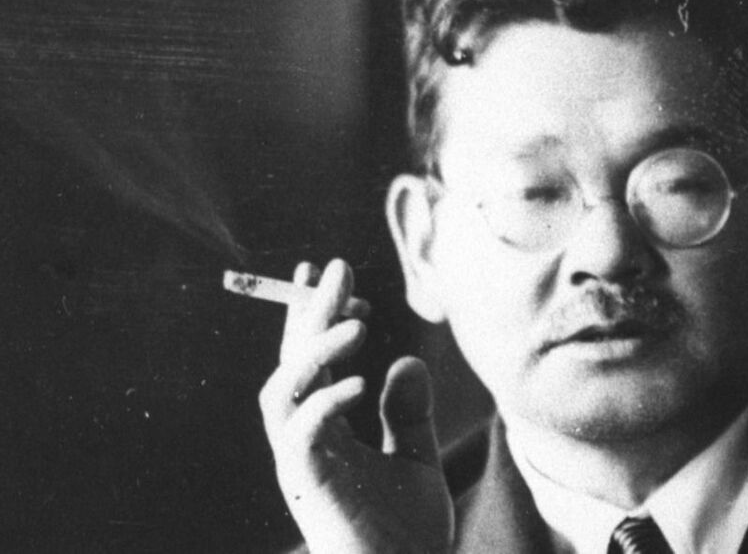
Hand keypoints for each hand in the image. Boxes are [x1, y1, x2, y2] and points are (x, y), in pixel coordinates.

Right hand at [259, 259, 452, 553]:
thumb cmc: (407, 535)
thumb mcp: (415, 459)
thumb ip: (408, 414)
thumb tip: (406, 362)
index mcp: (325, 433)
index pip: (311, 363)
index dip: (315, 318)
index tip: (332, 274)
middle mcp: (304, 442)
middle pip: (292, 364)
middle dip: (310, 314)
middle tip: (335, 268)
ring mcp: (300, 464)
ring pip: (283, 392)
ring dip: (313, 352)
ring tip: (356, 321)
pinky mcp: (308, 487)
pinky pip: (302, 435)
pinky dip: (326, 402)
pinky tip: (363, 380)